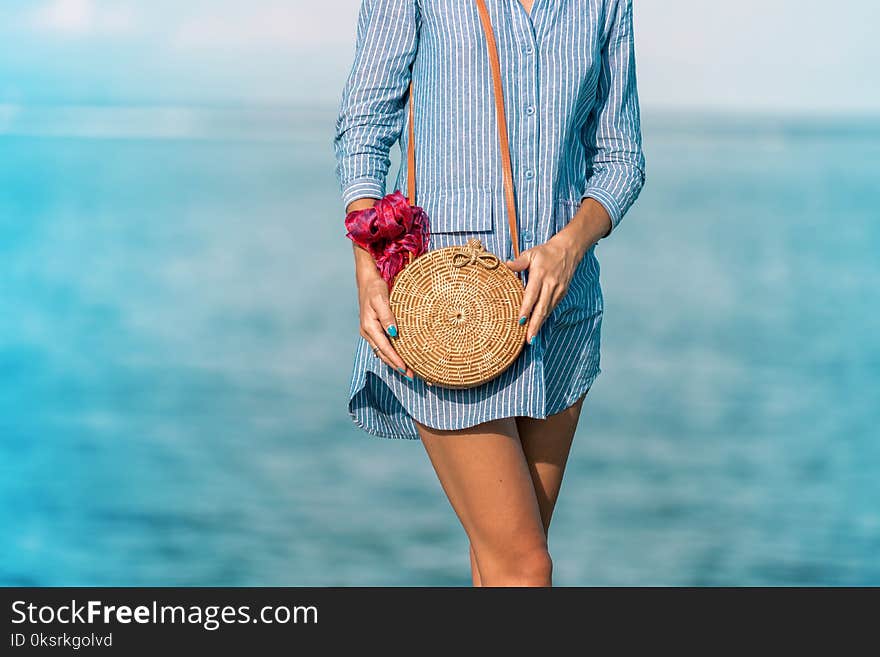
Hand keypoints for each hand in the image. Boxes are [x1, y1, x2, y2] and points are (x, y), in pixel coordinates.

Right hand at [355, 250, 414, 381]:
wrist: (367, 281)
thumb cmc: (375, 289)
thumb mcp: (381, 299)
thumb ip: (387, 316)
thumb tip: (394, 333)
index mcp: (369, 327)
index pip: (384, 348)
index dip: (395, 360)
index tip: (406, 369)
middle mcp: (368, 332)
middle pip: (383, 354)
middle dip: (396, 366)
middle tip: (411, 376)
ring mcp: (370, 332)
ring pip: (383, 352)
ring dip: (394, 362)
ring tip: (407, 371)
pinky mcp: (374, 330)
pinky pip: (383, 345)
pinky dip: (391, 354)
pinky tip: (399, 358)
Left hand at [505, 233, 586, 344]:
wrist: (568, 250)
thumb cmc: (546, 253)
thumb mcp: (531, 254)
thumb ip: (519, 262)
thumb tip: (506, 265)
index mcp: (540, 274)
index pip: (532, 294)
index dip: (526, 309)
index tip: (520, 321)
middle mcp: (550, 284)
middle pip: (542, 308)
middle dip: (535, 325)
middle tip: (529, 339)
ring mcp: (558, 290)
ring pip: (548, 310)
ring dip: (540, 324)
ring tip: (532, 338)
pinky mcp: (562, 293)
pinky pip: (552, 307)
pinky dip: (545, 317)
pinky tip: (538, 326)